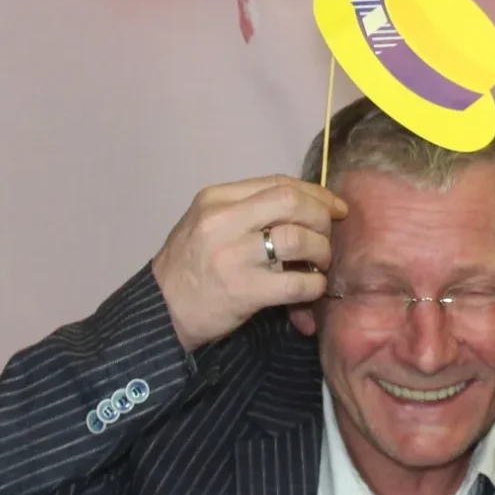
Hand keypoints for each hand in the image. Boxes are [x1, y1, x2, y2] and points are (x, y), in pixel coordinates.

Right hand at [152, 177, 346, 353]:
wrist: (160, 311)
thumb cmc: (189, 266)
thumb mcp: (207, 223)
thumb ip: (247, 211)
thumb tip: (306, 208)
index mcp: (216, 198)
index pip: (278, 183)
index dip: (315, 193)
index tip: (334, 207)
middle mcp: (223, 220)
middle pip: (292, 202)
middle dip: (321, 217)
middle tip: (327, 236)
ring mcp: (232, 255)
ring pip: (297, 239)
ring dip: (321, 251)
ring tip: (319, 264)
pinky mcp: (242, 290)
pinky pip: (295, 282)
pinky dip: (313, 285)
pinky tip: (311, 288)